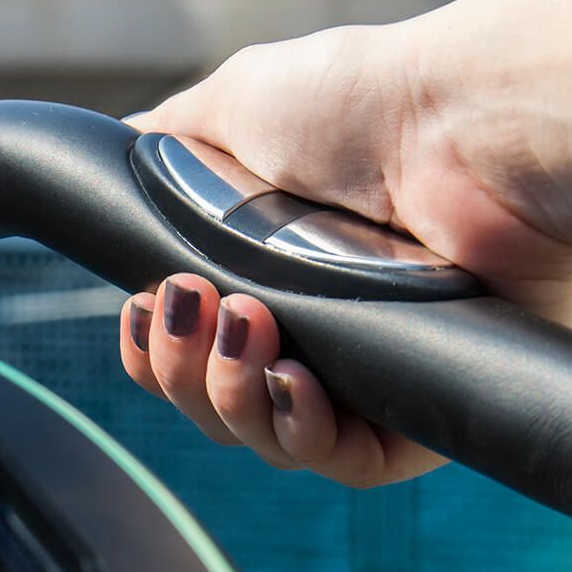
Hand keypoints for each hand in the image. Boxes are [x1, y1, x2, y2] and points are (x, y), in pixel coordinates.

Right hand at [119, 25, 571, 487]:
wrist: (455, 127)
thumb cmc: (357, 107)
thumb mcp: (227, 111)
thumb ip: (162, 153)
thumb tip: (116, 168)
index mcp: (269, 280)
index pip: (190, 358)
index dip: (154, 353)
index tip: (146, 311)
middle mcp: (319, 332)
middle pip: (217, 410)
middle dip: (183, 373)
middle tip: (195, 306)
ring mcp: (371, 375)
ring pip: (271, 441)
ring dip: (233, 397)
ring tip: (249, 326)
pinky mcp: (426, 411)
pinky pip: (348, 463)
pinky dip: (302, 432)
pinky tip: (294, 379)